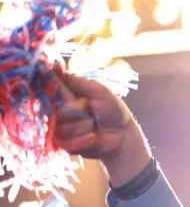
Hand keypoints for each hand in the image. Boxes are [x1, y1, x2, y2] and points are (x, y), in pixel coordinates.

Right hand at [51, 65, 150, 186]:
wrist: (123, 135)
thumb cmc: (113, 111)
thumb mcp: (99, 91)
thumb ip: (77, 81)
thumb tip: (55, 64)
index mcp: (65, 94)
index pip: (49, 85)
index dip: (50, 82)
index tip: (52, 78)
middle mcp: (58, 109)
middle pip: (55, 107)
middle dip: (76, 108)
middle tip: (90, 108)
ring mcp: (58, 126)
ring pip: (62, 124)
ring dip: (84, 124)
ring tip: (94, 124)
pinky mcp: (62, 142)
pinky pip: (66, 138)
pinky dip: (84, 137)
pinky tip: (93, 136)